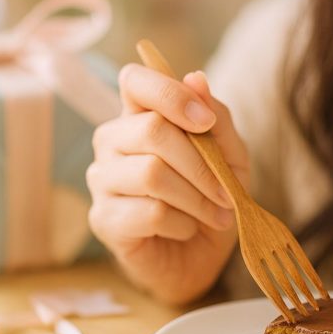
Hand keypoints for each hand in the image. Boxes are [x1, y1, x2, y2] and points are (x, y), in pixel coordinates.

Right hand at [87, 64, 246, 304]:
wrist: (201, 255)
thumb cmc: (211, 197)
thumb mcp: (230, 156)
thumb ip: (216, 119)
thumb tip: (196, 78)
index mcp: (141, 115)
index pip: (135, 80)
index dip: (170, 94)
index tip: (206, 122)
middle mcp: (112, 141)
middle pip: (152, 130)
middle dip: (202, 164)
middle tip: (227, 193)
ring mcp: (102, 179)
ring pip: (152, 174)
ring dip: (197, 198)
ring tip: (217, 214)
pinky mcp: (103, 218)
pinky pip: (150, 212)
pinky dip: (182, 223)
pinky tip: (186, 229)